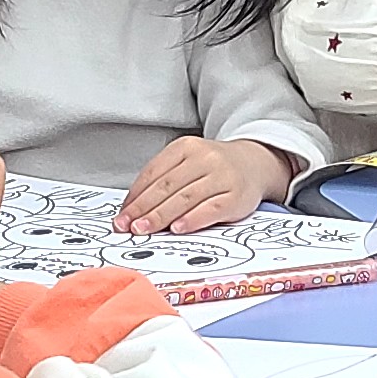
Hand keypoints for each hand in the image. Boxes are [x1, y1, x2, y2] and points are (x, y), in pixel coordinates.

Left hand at [120, 136, 292, 231]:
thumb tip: (133, 209)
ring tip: (144, 230)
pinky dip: (193, 219)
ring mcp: (222, 176)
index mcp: (185, 147)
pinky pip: (212, 209)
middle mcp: (204, 158)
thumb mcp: (187, 163)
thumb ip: (162, 181)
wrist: (254, 163)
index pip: (154, 173)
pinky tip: (178, 228)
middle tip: (127, 226)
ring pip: (186, 198)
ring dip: (161, 216)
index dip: (135, 196)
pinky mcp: (236, 196)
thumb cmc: (213, 168)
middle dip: (143, 209)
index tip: (122, 215)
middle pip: (167, 186)